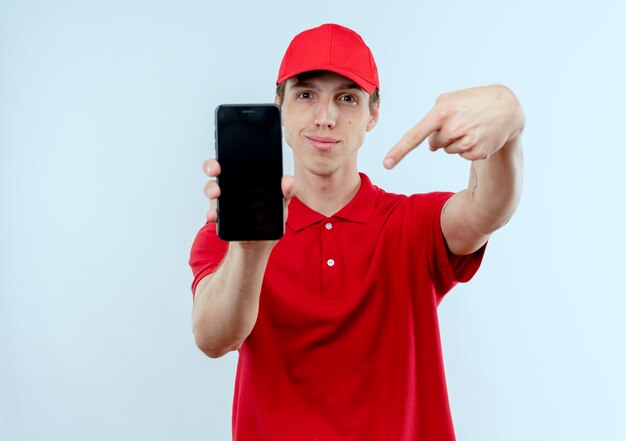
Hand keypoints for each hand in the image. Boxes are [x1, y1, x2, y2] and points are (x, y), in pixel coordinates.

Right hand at [202, 158, 294, 226]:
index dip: (229, 152)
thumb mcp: (280, 207)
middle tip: (216, 170)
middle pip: (217, 170)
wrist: (258, 245)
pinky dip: (212, 213)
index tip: (229, 150)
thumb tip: (289, 181)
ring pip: (211, 188)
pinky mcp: (219, 216)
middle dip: (212, 166)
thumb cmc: (268, 221)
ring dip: (211, 188)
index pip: (235, 160)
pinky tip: (215, 216)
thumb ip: (285, 194)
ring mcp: (223, 201)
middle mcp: (231, 186)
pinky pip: (212, 211)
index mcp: (246, 179)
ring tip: (216, 193)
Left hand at [383, 85, 524, 166]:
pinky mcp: (477, 153)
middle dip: (442, 136)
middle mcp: (453, 128)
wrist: (508, 107)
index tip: (386, 164)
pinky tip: (479, 134)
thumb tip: (429, 144)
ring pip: (447, 150)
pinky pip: (461, 155)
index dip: (399, 151)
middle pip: (433, 144)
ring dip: (455, 141)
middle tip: (460, 121)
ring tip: (472, 126)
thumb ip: (432, 117)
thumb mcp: (450, 98)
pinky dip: (468, 147)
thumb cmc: (473, 101)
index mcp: (442, 112)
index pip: (415, 135)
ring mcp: (466, 142)